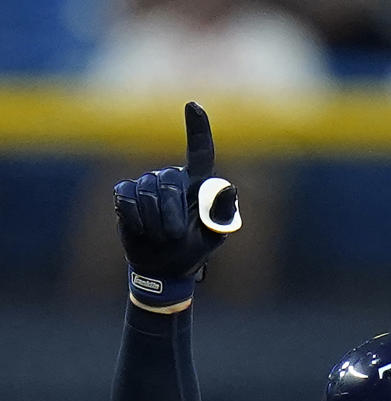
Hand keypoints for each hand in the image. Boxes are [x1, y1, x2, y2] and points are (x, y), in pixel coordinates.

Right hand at [113, 101, 240, 304]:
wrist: (163, 268)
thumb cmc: (192, 250)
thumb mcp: (213, 236)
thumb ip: (221, 213)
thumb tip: (229, 188)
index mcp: (197, 183)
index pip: (200, 150)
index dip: (197, 128)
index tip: (193, 106)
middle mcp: (172, 177)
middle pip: (169, 182)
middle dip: (172, 214)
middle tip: (174, 235)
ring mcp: (147, 183)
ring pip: (146, 192)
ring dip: (154, 223)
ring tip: (160, 237)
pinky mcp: (125, 193)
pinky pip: (126, 198)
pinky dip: (135, 219)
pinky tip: (141, 230)